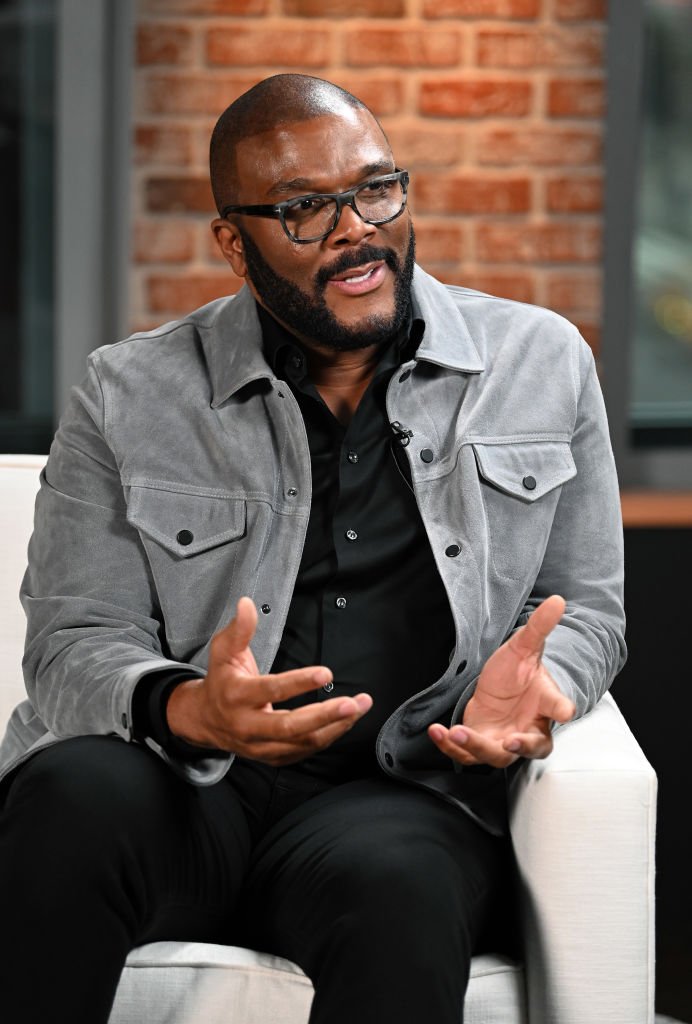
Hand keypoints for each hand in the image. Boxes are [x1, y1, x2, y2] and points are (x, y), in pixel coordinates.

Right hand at [166, 597, 371, 764]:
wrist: (206, 720)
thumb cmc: (221, 680)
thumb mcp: (223, 651)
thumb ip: (239, 629)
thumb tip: (246, 604)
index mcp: (237, 696)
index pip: (271, 690)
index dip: (300, 683)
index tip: (325, 673)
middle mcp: (248, 725)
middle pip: (290, 726)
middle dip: (325, 716)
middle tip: (353, 703)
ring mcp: (262, 745)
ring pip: (303, 742)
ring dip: (336, 726)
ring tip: (359, 707)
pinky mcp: (274, 756)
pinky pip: (306, 750)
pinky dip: (330, 735)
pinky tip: (347, 720)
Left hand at [428, 595, 574, 768]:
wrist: (500, 688)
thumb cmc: (518, 672)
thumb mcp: (524, 646)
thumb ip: (539, 627)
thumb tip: (557, 600)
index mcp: (546, 705)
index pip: (558, 708)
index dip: (562, 709)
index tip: (565, 710)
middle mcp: (528, 729)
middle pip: (532, 747)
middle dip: (520, 747)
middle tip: (510, 742)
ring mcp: (503, 741)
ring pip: (495, 755)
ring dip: (476, 746)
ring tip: (457, 732)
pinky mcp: (479, 744)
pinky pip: (465, 753)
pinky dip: (450, 746)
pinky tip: (436, 732)